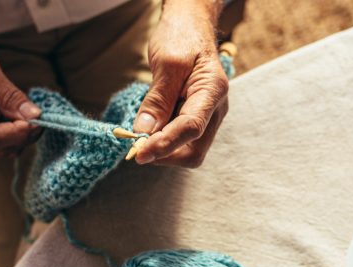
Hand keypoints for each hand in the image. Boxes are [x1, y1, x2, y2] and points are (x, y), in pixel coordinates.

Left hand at [132, 2, 228, 167]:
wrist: (191, 26)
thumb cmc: (182, 37)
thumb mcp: (166, 63)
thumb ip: (157, 99)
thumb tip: (144, 132)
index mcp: (212, 92)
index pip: (190, 128)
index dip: (164, 145)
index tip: (139, 154)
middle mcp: (215, 109)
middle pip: (194, 151)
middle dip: (166, 154)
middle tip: (137, 147)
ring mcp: (208, 116)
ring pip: (189, 150)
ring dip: (164, 149)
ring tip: (142, 134)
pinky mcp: (197, 117)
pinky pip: (183, 140)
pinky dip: (164, 140)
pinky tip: (151, 127)